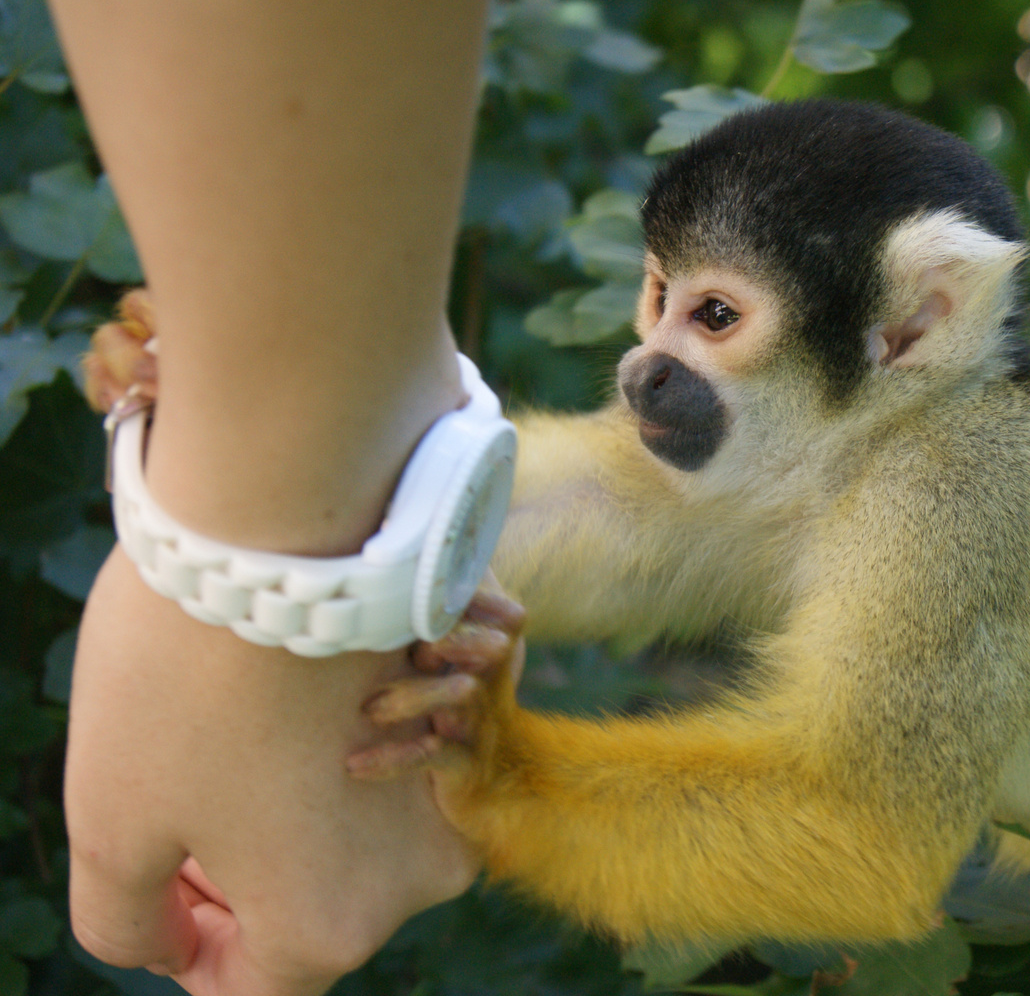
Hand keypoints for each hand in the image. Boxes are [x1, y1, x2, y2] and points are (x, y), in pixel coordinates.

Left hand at [67, 556, 481, 995]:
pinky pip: (415, 755)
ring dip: (299, 798)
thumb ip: (126, 922)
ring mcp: (457, 792)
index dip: (189, 941)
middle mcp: (421, 877)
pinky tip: (308, 679)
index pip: (253, 986)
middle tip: (189, 787)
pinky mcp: (478, 715)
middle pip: (313, 910)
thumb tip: (170, 945)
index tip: (163, 868)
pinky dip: (362, 731)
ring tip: (245, 722)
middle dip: (244, 869)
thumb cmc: (187, 677)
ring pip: (361, 830)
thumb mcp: (110, 819)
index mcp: (330, 924)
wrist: (287, 522)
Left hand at [348, 581, 524, 781]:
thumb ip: (430, 632)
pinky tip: (356, 764)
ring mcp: (482, 726)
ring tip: (371, 709)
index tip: (433, 599)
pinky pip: (433, 755)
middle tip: (415, 653)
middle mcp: (493, 688)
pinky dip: (391, 758)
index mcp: (489, 660)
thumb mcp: (449, 673)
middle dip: (453, 641)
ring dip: (412, 697)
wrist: (486, 791)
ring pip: (461, 696)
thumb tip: (392, 577)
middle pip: (495, 648)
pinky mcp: (466, 766)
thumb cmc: (450, 719)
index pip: (507, 617)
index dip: (477, 602)